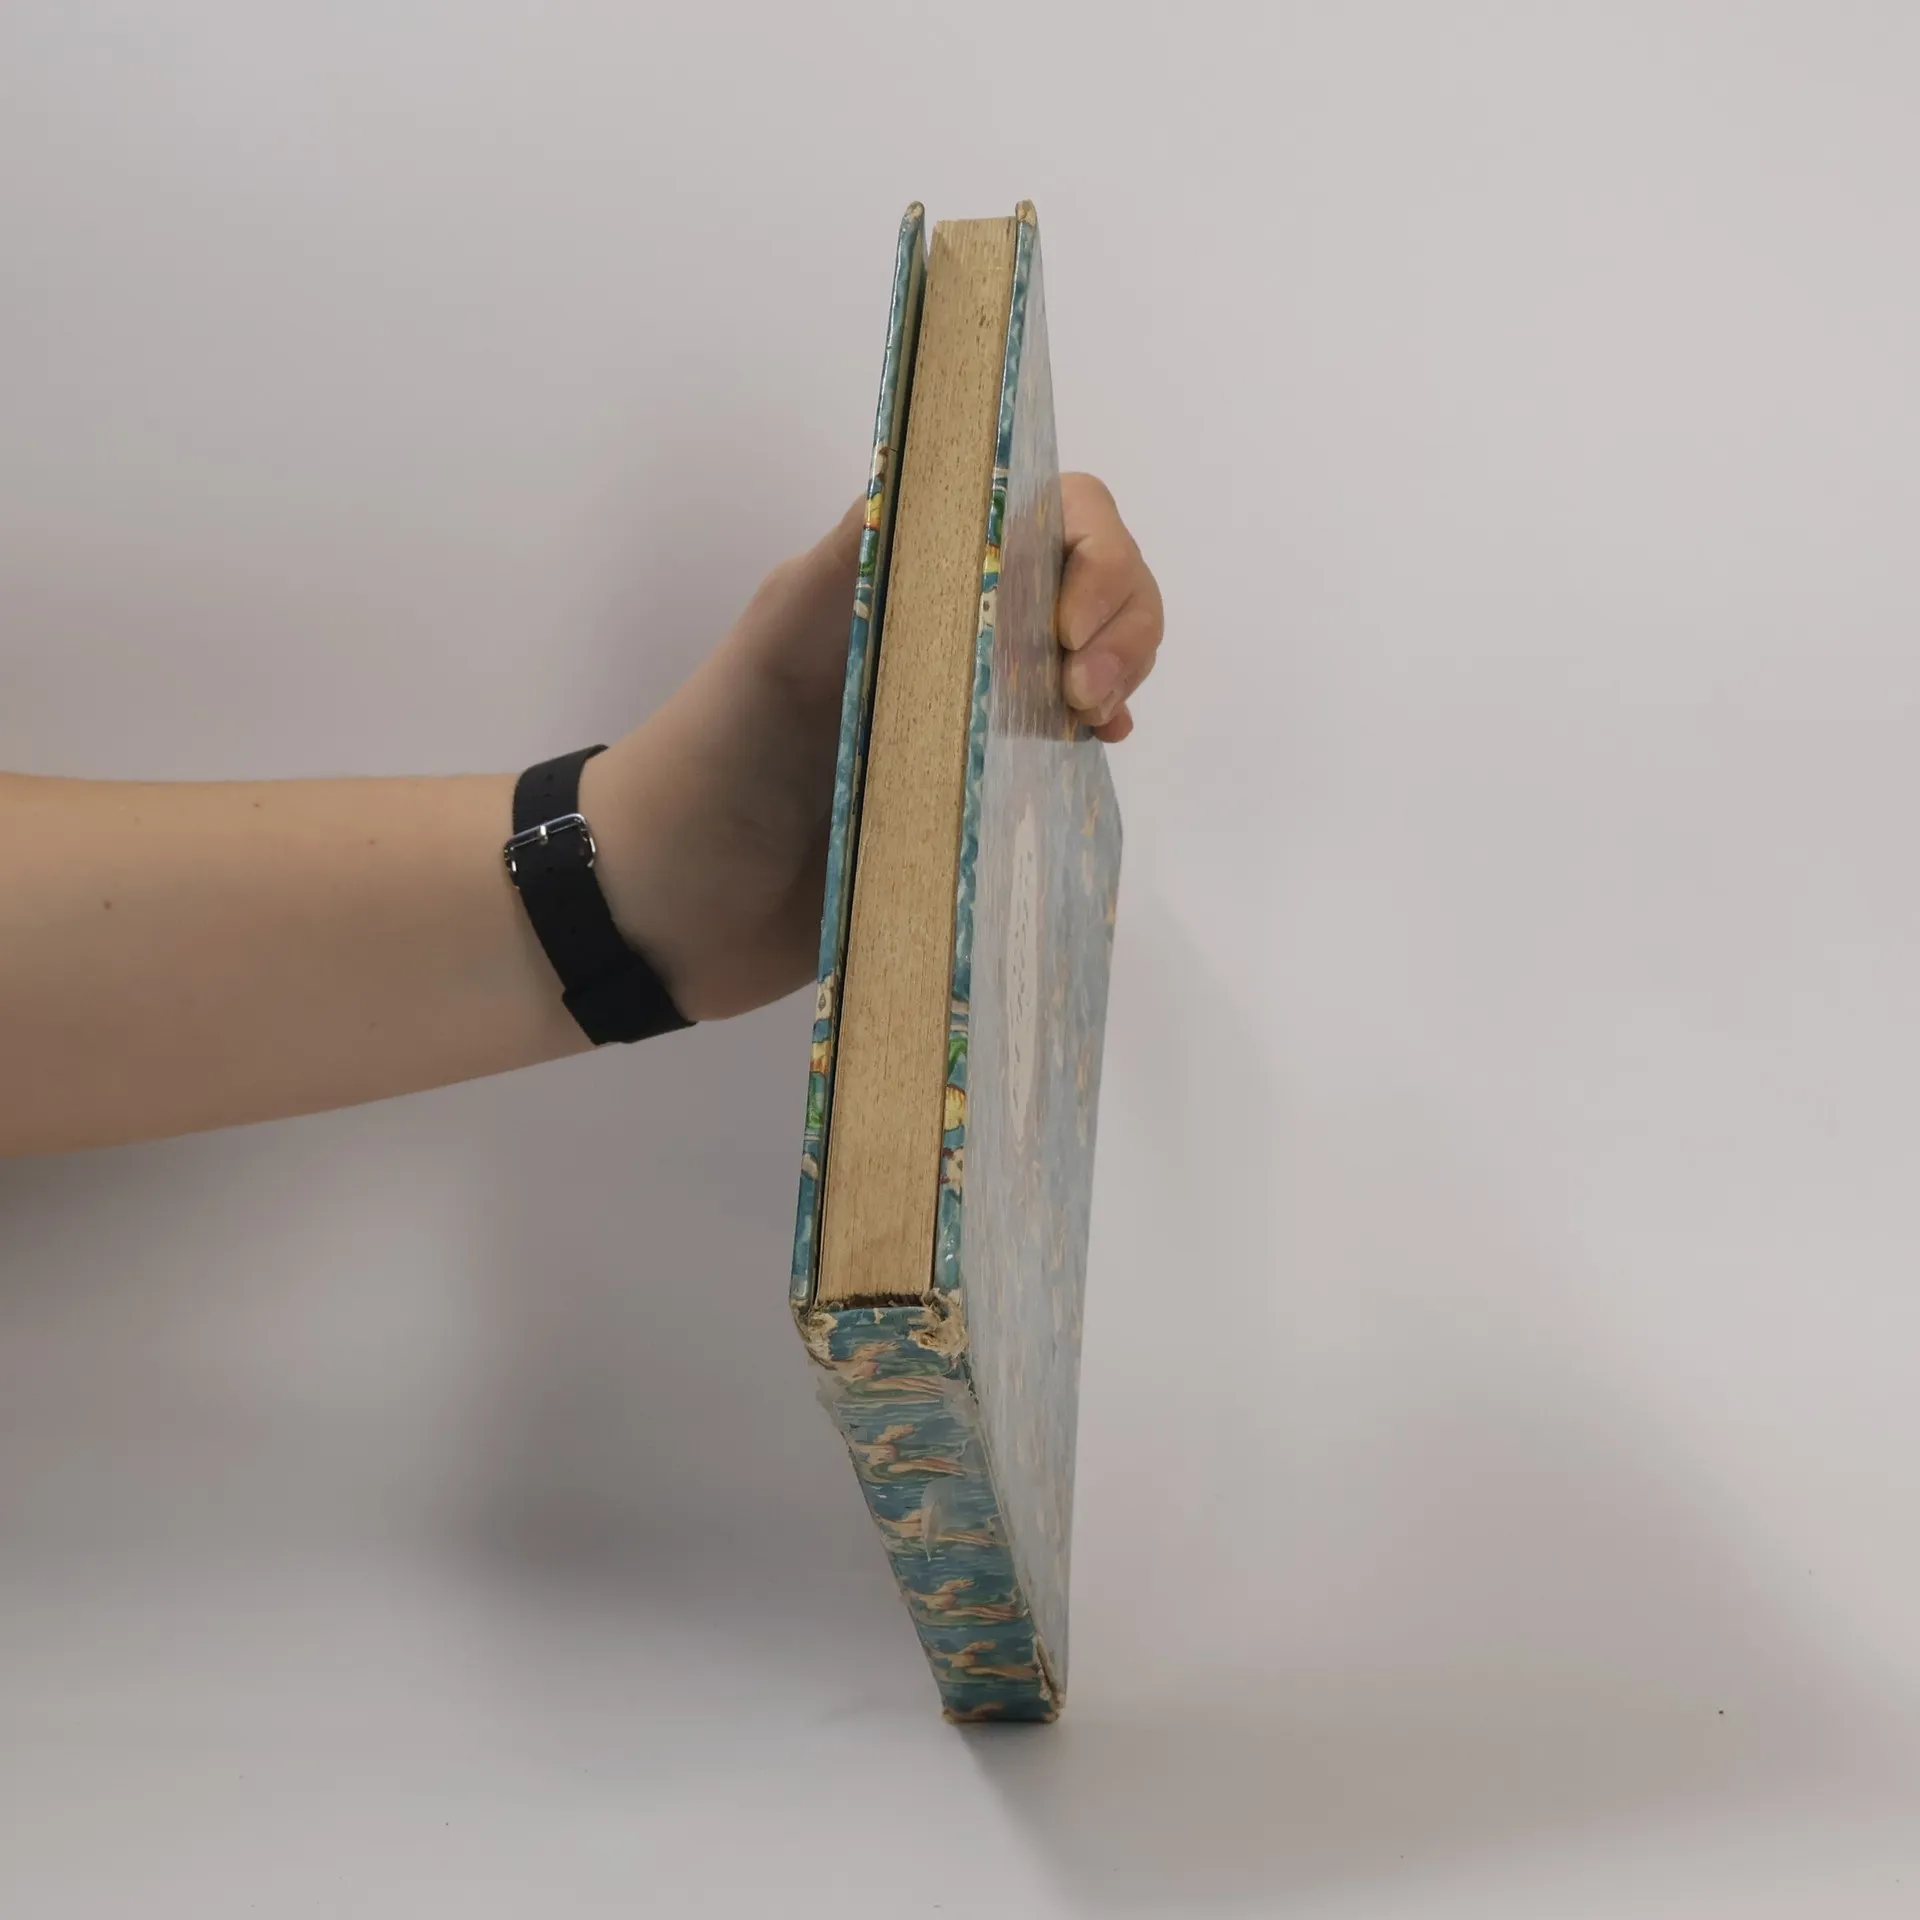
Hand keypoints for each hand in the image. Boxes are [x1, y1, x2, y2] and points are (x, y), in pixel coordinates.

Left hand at [585, 473, 1164, 1020]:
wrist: (665, 907)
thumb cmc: (708, 766)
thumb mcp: (771, 648)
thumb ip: (853, 563)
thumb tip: (949, 481)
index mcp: (900, 582)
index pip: (1034, 514)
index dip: (1084, 550)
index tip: (1067, 627)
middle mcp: (945, 634)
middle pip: (1083, 578)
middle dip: (1120, 614)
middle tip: (1087, 695)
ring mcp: (965, 715)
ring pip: (1088, 655)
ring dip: (1120, 669)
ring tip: (1093, 724)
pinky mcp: (971, 796)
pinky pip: (1062, 746)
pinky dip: (1099, 733)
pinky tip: (1097, 748)